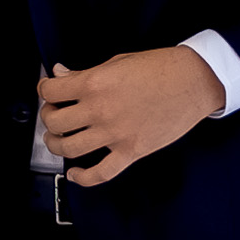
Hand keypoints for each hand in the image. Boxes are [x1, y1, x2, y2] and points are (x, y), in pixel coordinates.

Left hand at [39, 47, 221, 184]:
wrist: (195, 80)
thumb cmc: (161, 67)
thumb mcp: (117, 62)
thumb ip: (85, 73)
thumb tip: (61, 73)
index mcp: (95, 83)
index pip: (51, 91)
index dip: (44, 90)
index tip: (49, 91)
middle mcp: (100, 110)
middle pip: (54, 122)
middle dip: (49, 117)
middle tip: (55, 113)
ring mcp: (115, 134)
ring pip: (69, 148)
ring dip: (56, 145)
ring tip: (59, 139)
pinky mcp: (131, 151)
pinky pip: (101, 173)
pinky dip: (83, 178)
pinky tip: (75, 173)